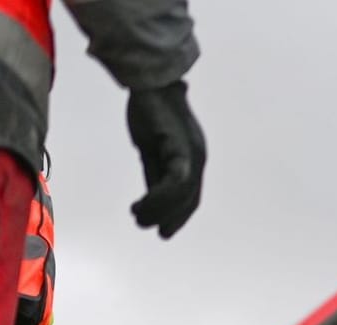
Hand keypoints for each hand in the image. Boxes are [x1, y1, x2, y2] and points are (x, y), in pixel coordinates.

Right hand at [125, 81, 206, 237]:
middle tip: (147, 227)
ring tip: (138, 217)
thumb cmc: (150, 110)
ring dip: (159, 210)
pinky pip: (176, 181)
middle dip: (170, 218)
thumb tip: (152, 197)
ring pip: (181, 195)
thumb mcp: (152, 148)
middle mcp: (198, 157)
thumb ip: (156, 170)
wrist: (148, 81)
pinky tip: (142, 203)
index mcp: (193, 158)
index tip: (163, 231)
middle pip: (189, 200)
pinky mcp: (181, 147)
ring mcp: (193, 153)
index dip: (179, 216)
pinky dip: (160, 197)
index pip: (191, 196)